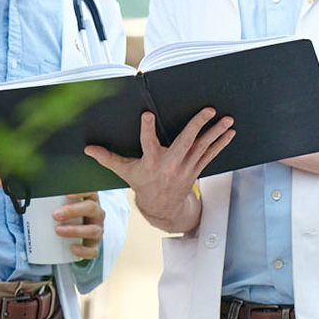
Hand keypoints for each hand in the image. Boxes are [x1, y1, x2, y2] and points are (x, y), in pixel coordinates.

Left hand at [54, 192, 105, 259]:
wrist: (76, 238)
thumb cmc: (68, 219)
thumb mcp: (63, 207)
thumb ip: (52, 203)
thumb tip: (29, 200)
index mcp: (90, 201)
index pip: (89, 192)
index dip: (80, 192)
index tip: (66, 194)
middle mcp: (96, 214)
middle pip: (90, 208)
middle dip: (73, 211)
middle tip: (55, 215)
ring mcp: (97, 230)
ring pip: (92, 230)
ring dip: (75, 230)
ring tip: (58, 230)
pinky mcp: (94, 246)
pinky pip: (92, 250)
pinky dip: (82, 250)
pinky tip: (72, 248)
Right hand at [84, 108, 234, 233]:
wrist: (162, 208)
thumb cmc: (143, 184)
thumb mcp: (125, 172)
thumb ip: (108, 158)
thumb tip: (88, 149)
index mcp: (151, 162)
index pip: (147, 143)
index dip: (147, 129)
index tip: (148, 115)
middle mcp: (170, 165)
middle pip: (185, 142)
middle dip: (197, 125)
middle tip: (208, 110)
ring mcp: (186, 168)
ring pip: (203, 147)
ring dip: (216, 132)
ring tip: (227, 119)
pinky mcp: (196, 170)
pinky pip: (211, 155)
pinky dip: (221, 144)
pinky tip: (230, 132)